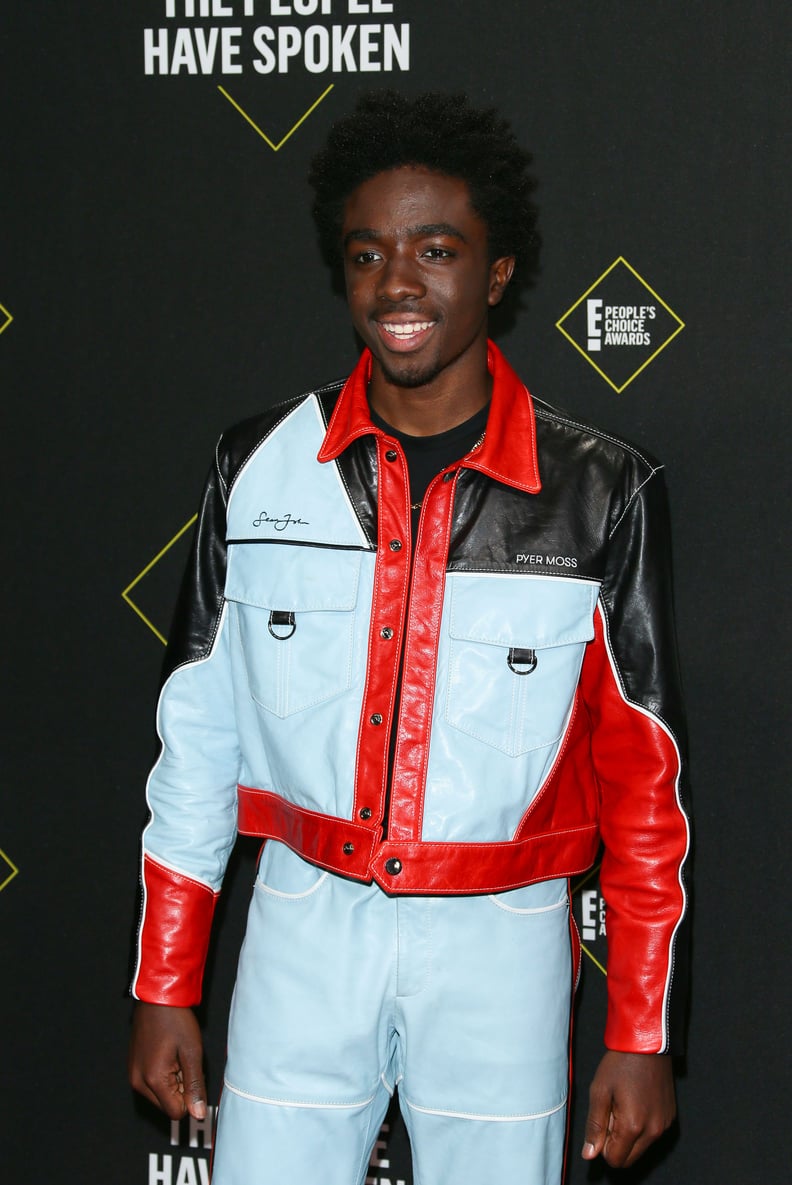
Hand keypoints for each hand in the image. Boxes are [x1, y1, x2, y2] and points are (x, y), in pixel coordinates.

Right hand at [128, 1002, 206, 1119]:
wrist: (157, 997)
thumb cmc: (176, 1020)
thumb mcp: (192, 1052)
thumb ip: (195, 1086)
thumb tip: (198, 1114)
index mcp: (152, 1080)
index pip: (176, 1112)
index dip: (189, 1097)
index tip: (192, 1074)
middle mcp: (138, 1082)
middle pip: (167, 1105)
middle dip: (180, 1089)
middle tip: (184, 1061)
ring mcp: (133, 1075)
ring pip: (160, 1095)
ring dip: (172, 1082)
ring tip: (176, 1056)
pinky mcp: (133, 1068)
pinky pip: (152, 1084)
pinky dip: (163, 1075)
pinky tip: (167, 1054)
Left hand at [581, 1050, 675, 1167]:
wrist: (647, 1044)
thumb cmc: (621, 1063)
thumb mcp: (599, 1091)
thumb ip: (594, 1126)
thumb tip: (589, 1154)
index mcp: (633, 1126)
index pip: (615, 1160)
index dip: (603, 1145)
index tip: (604, 1121)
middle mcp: (653, 1130)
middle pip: (629, 1158)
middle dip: (617, 1142)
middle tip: (613, 1112)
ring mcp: (664, 1124)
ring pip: (641, 1147)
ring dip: (629, 1134)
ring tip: (625, 1103)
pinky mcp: (670, 1117)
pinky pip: (652, 1134)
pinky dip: (642, 1125)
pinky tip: (637, 1101)